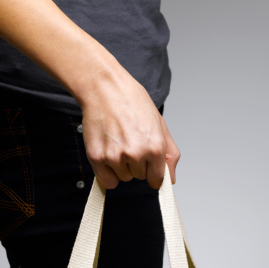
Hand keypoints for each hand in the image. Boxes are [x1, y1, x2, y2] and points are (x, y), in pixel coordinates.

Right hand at [79, 67, 179, 189]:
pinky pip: (107, 180)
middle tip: (129, 141)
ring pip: (123, 177)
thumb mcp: (160, 124)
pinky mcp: (97, 158)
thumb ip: (169, 154)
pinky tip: (108, 153)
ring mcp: (115, 157)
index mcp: (155, 147)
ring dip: (121, 166)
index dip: (152, 172)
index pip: (157, 180)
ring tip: (117, 142)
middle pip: (139, 177)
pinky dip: (107, 172)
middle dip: (136, 164)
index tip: (147, 165)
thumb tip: (171, 179)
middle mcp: (136, 154)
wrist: (104, 87)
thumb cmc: (131, 101)